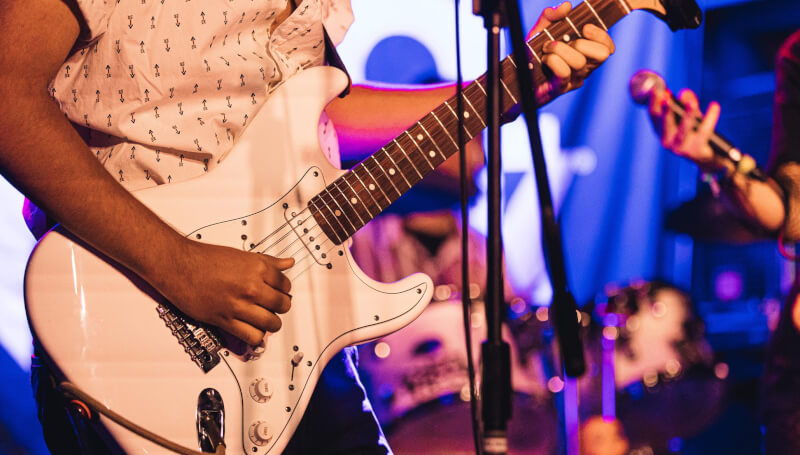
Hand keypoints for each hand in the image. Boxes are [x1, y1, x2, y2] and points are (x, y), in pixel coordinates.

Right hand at [152, 239, 293, 345]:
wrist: (178, 266)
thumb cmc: (205, 259)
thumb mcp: (242, 255)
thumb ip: (268, 261)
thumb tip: (287, 263)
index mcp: (257, 268)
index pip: (286, 284)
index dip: (284, 289)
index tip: (279, 291)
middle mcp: (251, 287)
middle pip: (282, 305)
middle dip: (280, 306)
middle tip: (274, 305)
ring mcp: (239, 305)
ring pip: (271, 323)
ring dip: (271, 323)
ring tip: (266, 319)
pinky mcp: (225, 320)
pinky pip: (252, 336)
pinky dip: (256, 336)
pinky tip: (253, 330)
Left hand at [531, 2, 615, 103]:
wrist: (516, 71)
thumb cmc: (533, 51)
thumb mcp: (541, 28)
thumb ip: (552, 15)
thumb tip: (567, 6)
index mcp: (586, 53)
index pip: (608, 47)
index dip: (601, 36)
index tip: (584, 27)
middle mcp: (584, 68)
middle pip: (602, 55)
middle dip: (582, 43)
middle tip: (563, 41)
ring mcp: (574, 80)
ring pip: (579, 62)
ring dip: (560, 49)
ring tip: (546, 48)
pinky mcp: (561, 89)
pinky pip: (564, 72)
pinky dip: (553, 61)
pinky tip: (545, 59)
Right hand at [648, 88, 726, 172]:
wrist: (707, 158)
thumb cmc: (694, 133)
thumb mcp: (689, 117)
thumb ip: (687, 103)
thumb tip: (685, 92)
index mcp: (661, 131)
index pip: (653, 115)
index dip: (653, 102)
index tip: (655, 88)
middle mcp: (667, 142)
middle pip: (665, 124)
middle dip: (666, 110)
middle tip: (667, 97)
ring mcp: (681, 148)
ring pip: (684, 130)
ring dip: (688, 115)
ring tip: (692, 102)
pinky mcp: (697, 151)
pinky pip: (705, 132)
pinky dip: (710, 118)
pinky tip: (715, 106)